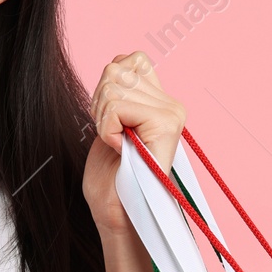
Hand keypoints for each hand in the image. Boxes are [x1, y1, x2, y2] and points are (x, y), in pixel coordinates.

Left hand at [81, 51, 186, 238]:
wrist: (116, 212)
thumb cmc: (110, 175)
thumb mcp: (110, 121)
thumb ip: (119, 91)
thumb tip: (118, 62)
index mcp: (161, 101)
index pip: (128, 60)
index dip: (106, 87)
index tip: (111, 121)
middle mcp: (172, 104)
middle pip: (116, 69)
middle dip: (99, 103)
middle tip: (111, 136)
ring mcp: (171, 114)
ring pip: (114, 86)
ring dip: (102, 118)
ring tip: (117, 143)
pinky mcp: (166, 125)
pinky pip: (116, 106)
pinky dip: (106, 128)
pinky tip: (120, 148)